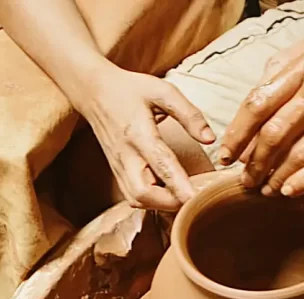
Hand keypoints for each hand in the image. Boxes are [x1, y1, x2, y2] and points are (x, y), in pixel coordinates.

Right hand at [79, 67, 215, 209]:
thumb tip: (210, 139)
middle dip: (169, 202)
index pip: (160, 164)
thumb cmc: (130, 90)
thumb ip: (189, 114)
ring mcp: (118, 166)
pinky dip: (152, 201)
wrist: (93, 91)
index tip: (196, 199)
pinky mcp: (117, 171)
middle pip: (143, 194)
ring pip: (137, 200)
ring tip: (184, 194)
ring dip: (161, 204)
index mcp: (138, 134)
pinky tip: (167, 192)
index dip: (179, 185)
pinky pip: (133, 196)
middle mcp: (125, 155)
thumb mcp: (162, 91)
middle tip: (194, 196)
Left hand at [218, 45, 303, 196]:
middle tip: (244, 181)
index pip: (259, 102)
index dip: (238, 133)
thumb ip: (293, 86)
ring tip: (265, 191)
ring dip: (277, 176)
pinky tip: (291, 191)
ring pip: (300, 150)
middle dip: (254, 161)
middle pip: (275, 130)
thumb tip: (257, 121)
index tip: (225, 155)